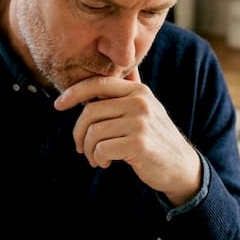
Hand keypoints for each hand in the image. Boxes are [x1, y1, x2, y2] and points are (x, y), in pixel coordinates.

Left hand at [53, 71, 201, 205]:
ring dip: (89, 150)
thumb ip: (127, 92)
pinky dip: (98, 159)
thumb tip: (107, 72)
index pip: (98, 84)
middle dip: (79, 132)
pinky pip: (102, 149)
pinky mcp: (139, 144)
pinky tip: (106, 163)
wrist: (181, 167)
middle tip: (81, 147)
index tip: (58, 105)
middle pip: (90, 112)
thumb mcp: (147, 108)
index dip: (74, 93)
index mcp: (138, 91)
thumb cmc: (156, 139)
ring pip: (94, 133)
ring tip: (96, 158)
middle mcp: (140, 102)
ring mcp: (141, 123)